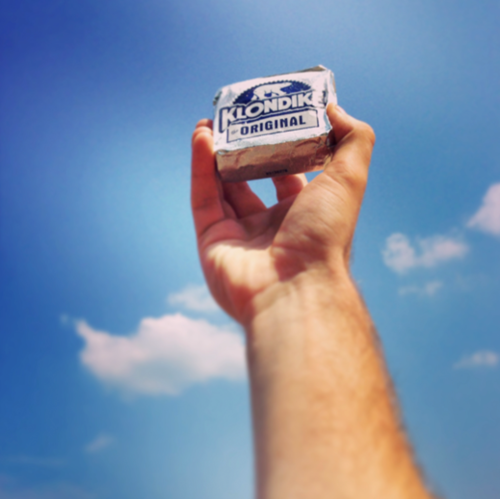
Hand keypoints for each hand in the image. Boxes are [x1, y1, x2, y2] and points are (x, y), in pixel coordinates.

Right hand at [191, 104, 374, 324]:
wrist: (294, 287)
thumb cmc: (324, 235)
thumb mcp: (349, 178)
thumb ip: (352, 139)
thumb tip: (332, 108)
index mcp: (302, 214)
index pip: (287, 173)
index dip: (278, 145)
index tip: (270, 117)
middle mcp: (270, 225)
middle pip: (250, 178)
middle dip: (240, 149)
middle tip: (232, 119)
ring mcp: (239, 235)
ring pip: (221, 187)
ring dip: (214, 153)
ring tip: (209, 123)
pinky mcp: (212, 240)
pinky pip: (203, 198)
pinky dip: (200, 168)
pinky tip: (202, 137)